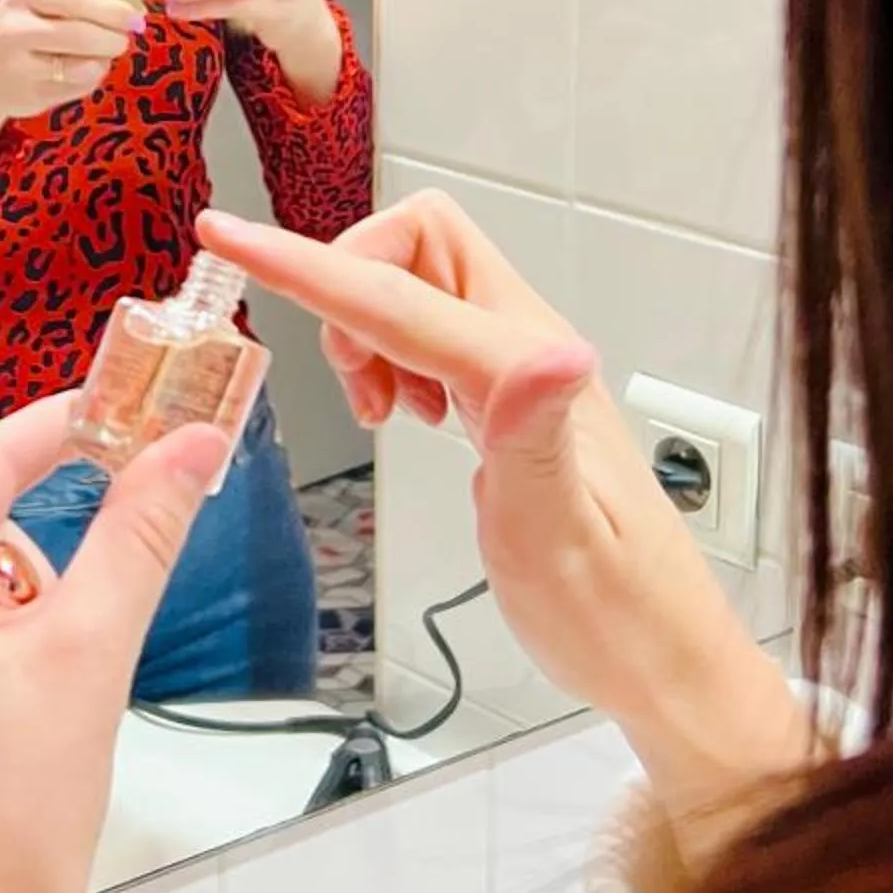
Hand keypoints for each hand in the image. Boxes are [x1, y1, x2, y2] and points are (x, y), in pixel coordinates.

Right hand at [0, 0, 142, 145]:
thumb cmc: (11, 34)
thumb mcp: (36, 2)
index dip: (113, 8)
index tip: (137, 16)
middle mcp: (17, 27)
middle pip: (84, 34)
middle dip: (113, 39)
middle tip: (122, 40)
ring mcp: (21, 65)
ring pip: (86, 65)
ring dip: (102, 62)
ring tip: (95, 56)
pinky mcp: (30, 94)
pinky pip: (78, 88)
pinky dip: (88, 82)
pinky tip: (76, 74)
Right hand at [198, 193, 814, 837]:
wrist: (662, 656)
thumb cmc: (613, 613)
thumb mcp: (560, 540)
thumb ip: (537, 441)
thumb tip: (551, 349)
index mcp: (532, 373)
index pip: (397, 295)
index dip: (306, 264)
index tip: (230, 236)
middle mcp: (530, 350)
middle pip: (417, 242)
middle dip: (350, 283)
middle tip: (349, 386)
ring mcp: (521, 369)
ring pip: (417, 282)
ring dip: (367, 326)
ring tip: (380, 412)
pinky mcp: (509, 397)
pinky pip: (430, 332)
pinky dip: (390, 356)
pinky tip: (404, 416)